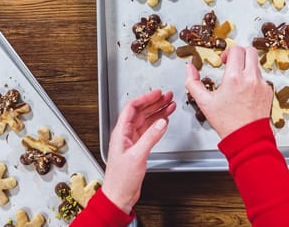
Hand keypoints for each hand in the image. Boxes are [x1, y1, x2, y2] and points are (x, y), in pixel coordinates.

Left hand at [101, 89, 175, 213]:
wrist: (119, 195)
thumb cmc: (121, 179)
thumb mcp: (137, 156)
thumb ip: (150, 137)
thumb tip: (161, 122)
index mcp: (120, 132)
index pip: (132, 108)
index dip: (145, 98)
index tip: (157, 93)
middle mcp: (125, 134)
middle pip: (140, 112)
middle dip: (154, 102)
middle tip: (167, 96)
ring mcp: (132, 140)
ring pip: (146, 120)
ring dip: (158, 111)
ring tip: (169, 104)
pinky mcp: (138, 148)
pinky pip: (149, 130)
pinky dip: (158, 123)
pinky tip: (165, 119)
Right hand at [185, 46, 272, 138]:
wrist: (246, 138)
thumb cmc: (226, 122)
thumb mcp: (204, 102)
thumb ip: (193, 82)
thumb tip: (189, 68)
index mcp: (234, 77)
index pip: (236, 50)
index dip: (228, 52)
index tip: (224, 61)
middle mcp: (250, 78)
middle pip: (250, 50)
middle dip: (240, 53)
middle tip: (233, 63)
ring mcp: (262, 84)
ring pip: (256, 64)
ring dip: (247, 66)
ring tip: (238, 80)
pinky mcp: (268, 91)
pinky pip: (261, 78)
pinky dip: (254, 79)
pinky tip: (245, 91)